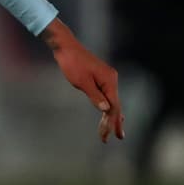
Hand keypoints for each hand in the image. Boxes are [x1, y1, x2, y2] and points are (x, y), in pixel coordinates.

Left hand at [42, 19, 124, 142]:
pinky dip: (107, 105)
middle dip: (114, 122)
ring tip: (115, 131)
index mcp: (109, 81)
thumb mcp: (81, 82)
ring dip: (111, 116)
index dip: (111, 122)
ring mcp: (107, 78)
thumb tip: (106, 109)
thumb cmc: (72, 63)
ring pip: (111, 100)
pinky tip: (108, 113)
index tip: (108, 135)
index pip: (113, 106)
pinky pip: (106, 95)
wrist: (66, 47)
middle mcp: (112, 79)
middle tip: (118, 137)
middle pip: (115, 104)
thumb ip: (94, 96)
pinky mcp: (100, 77)